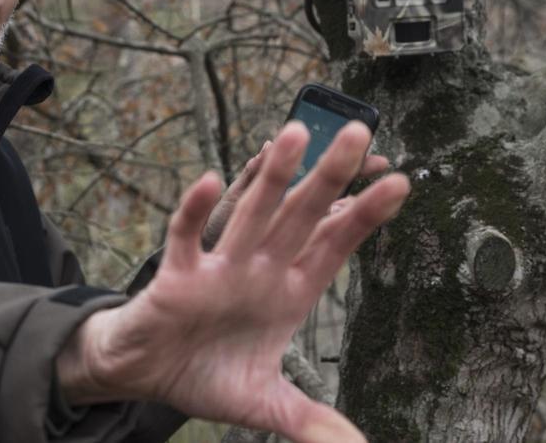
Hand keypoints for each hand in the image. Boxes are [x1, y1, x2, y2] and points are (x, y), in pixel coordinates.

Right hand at [56, 121, 409, 441]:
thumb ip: (309, 421)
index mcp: (287, 293)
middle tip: (358, 132)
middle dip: (329, 177)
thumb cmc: (205, 374)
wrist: (144, 375)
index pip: (333, 247)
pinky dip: (194, 211)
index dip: (364, 217)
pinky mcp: (177, 276)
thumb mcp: (265, 404)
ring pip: (250, 213)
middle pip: (300, 216)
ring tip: (293, 134)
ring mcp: (219, 268)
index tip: (400, 183)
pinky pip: (186, 237)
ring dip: (270, 177)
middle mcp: (259, 270)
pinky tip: (207, 180)